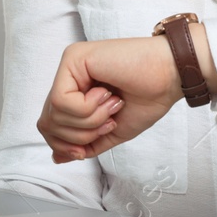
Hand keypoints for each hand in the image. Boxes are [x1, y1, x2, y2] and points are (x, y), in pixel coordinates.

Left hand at [38, 37, 181, 161]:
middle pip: (47, 123)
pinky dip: (88, 108)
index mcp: (75, 92)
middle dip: (80, 136)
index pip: (50, 126)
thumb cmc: (147, 98)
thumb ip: (84, 144)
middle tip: (109, 122)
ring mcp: (68, 66)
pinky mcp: (72, 58)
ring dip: (89, 120)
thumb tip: (56, 157)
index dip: (67, 145)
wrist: (169, 77)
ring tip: (113, 105)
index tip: (94, 143)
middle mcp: (68, 78)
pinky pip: (61, 101)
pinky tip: (108, 94)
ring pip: (54, 114)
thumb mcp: (110, 131)